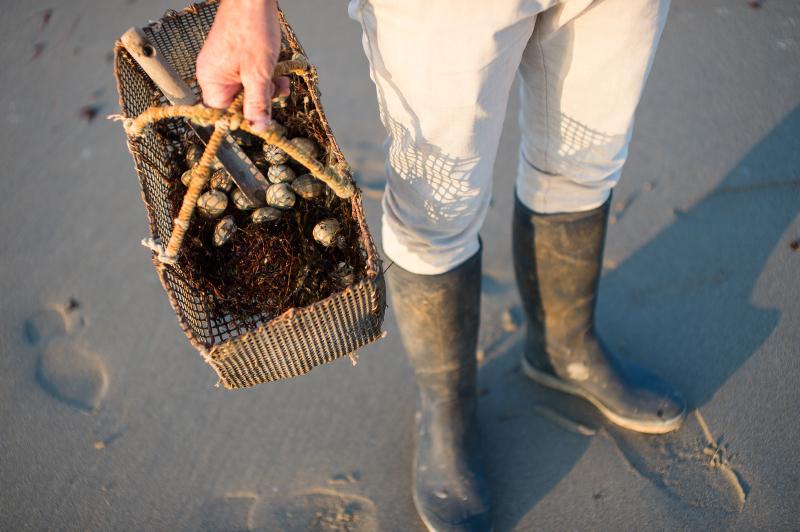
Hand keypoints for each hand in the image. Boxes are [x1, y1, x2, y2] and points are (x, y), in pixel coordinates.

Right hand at [196, 0, 289, 130]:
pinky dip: (265, 76)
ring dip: (267, 88)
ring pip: (248, 89)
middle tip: (276, 92)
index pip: (222, 114)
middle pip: (237, 103)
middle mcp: (214, 74)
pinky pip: (250, 76)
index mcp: (211, 81)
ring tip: (280, 79)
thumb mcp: (258, 74)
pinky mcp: (236, 57)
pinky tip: (278, 71)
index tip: (261, 120)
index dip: (242, 119)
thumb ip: (258, 103)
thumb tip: (258, 128)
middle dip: (260, 100)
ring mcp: (225, 65)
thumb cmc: (252, 29)